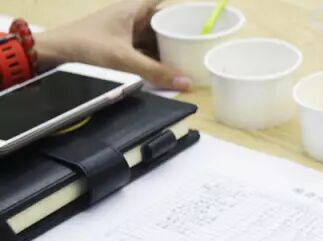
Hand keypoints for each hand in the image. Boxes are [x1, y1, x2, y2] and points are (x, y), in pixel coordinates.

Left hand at [35, 0, 190, 90]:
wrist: (54, 55)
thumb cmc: (86, 46)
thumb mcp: (124, 59)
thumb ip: (155, 72)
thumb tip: (186, 83)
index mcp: (134, 9)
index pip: (163, 1)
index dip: (182, 6)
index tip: (200, 16)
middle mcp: (132, 17)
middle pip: (163, 21)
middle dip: (180, 32)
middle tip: (201, 43)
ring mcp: (126, 32)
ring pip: (155, 37)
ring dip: (169, 48)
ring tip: (189, 58)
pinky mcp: (121, 46)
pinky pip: (146, 50)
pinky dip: (157, 58)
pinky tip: (167, 69)